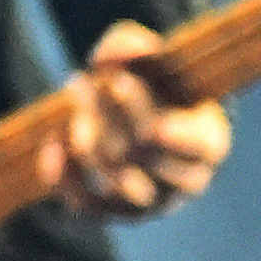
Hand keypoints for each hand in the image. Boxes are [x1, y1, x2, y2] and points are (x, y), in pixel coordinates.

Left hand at [61, 22, 228, 217]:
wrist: (136, 118)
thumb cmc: (152, 83)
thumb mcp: (148, 56)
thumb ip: (135, 47)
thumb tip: (115, 56)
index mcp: (209, 141)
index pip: (199, 145)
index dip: (177, 133)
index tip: (143, 108)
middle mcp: (187, 179)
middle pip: (149, 156)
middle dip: (109, 115)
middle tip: (78, 81)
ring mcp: (154, 201)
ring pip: (118, 181)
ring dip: (85, 142)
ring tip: (67, 103)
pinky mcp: (118, 213)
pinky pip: (90, 207)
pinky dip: (66, 180)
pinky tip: (51, 147)